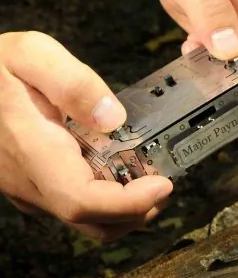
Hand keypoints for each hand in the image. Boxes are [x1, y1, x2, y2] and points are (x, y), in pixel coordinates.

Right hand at [0, 31, 172, 240]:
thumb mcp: (30, 54)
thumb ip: (73, 82)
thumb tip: (113, 118)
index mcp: (32, 152)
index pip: (82, 202)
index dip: (129, 203)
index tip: (164, 183)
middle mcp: (30, 182)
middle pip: (92, 223)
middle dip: (138, 212)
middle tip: (167, 183)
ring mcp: (30, 189)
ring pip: (85, 221)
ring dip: (126, 211)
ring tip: (152, 179)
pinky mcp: (32, 186)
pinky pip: (74, 206)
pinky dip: (108, 201)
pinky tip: (123, 171)